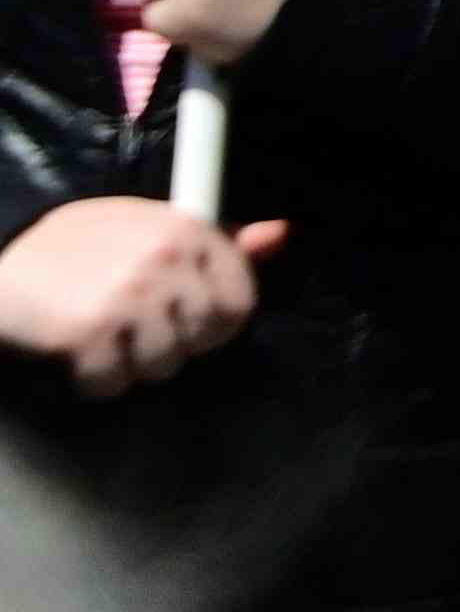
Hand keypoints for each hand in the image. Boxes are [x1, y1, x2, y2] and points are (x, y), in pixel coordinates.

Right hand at [0, 199, 282, 399]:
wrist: (0, 257)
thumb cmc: (82, 245)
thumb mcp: (152, 227)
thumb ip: (218, 241)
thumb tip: (281, 235)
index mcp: (189, 228)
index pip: (240, 300)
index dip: (214, 324)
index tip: (187, 325)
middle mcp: (166, 259)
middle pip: (206, 338)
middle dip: (176, 347)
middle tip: (138, 334)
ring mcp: (129, 295)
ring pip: (163, 365)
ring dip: (133, 366)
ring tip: (106, 339)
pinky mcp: (90, 331)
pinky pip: (115, 384)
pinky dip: (95, 382)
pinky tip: (78, 357)